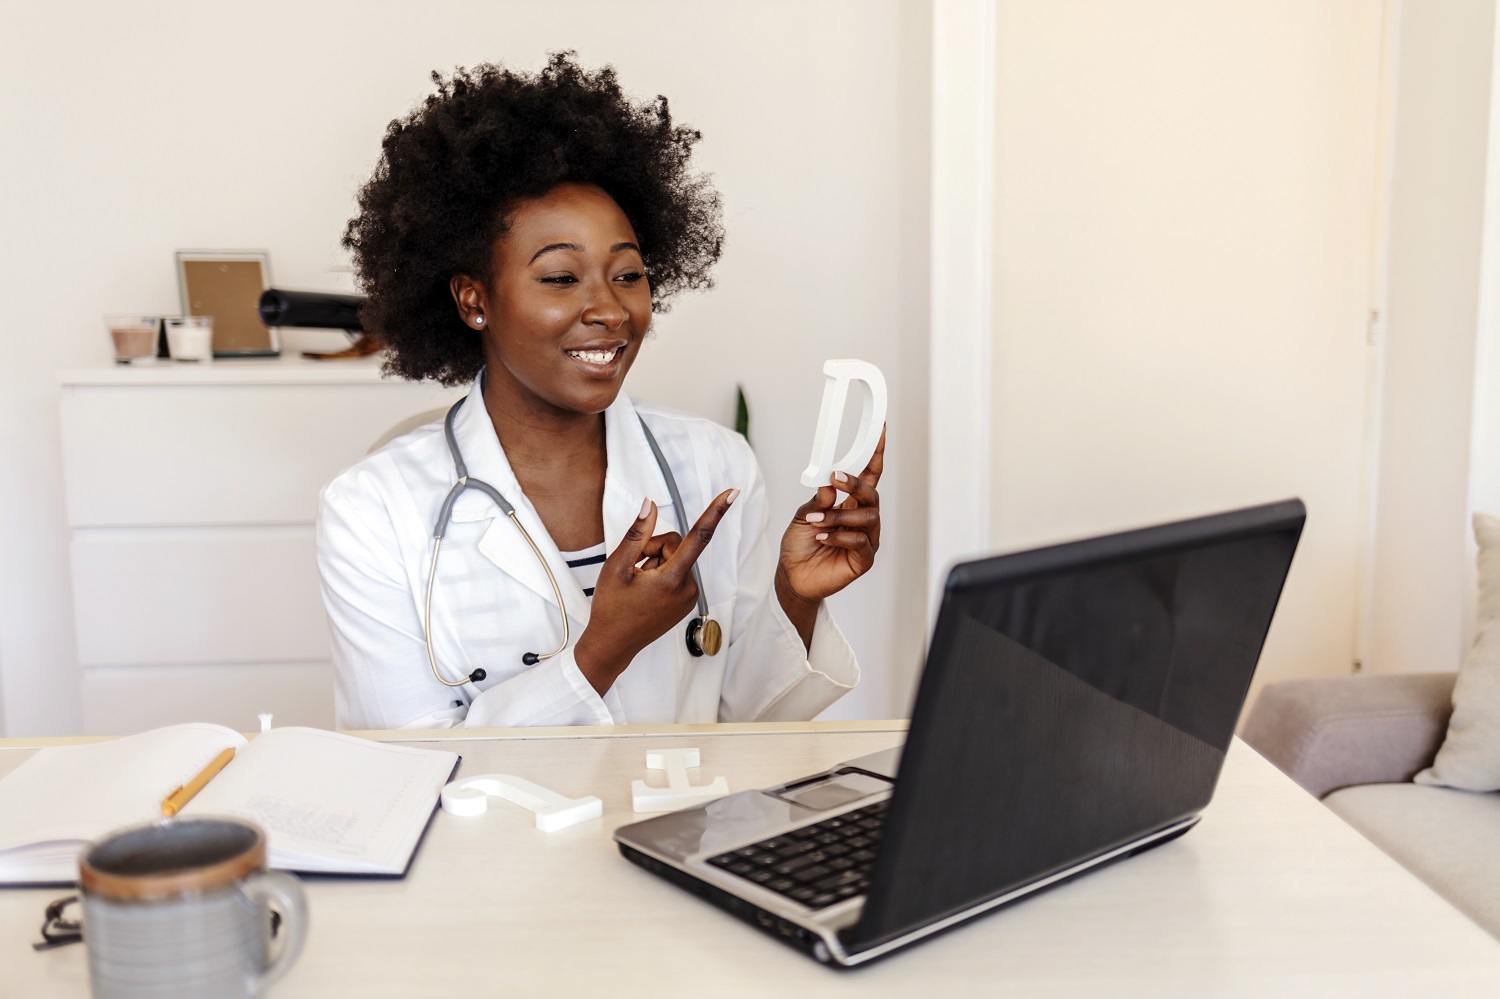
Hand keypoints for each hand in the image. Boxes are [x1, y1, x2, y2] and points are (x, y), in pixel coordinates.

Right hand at [573, 489, 738, 693]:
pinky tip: (647, 590)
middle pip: (677, 545)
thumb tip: (650, 505)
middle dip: (653, 549)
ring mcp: (689, 597)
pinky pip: (678, 572)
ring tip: (638, 583)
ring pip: (676, 558)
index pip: (699, 537)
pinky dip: (662, 574)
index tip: (732, 493)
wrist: (613, 644)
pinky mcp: (687, 601)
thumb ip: (636, 534)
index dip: (715, 512)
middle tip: (634, 568)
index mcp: (672, 580)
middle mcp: (688, 589)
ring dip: (656, 563)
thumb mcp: (616, 567)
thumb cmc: (611, 608)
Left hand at [778, 426, 884, 604]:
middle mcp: (862, 520)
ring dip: (839, 516)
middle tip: (835, 478)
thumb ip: (819, 499)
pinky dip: (840, 536)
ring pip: (867, 517)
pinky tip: (823, 537)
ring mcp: (866, 540)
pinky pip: (860, 542)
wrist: (792, 576)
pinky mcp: (864, 559)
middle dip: (855, 484)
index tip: (881, 432)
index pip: (869, 476)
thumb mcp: (804, 515)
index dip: (875, 454)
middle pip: (872, 495)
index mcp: (850, 504)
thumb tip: (831, 483)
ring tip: (816, 521)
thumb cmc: (800, 545)